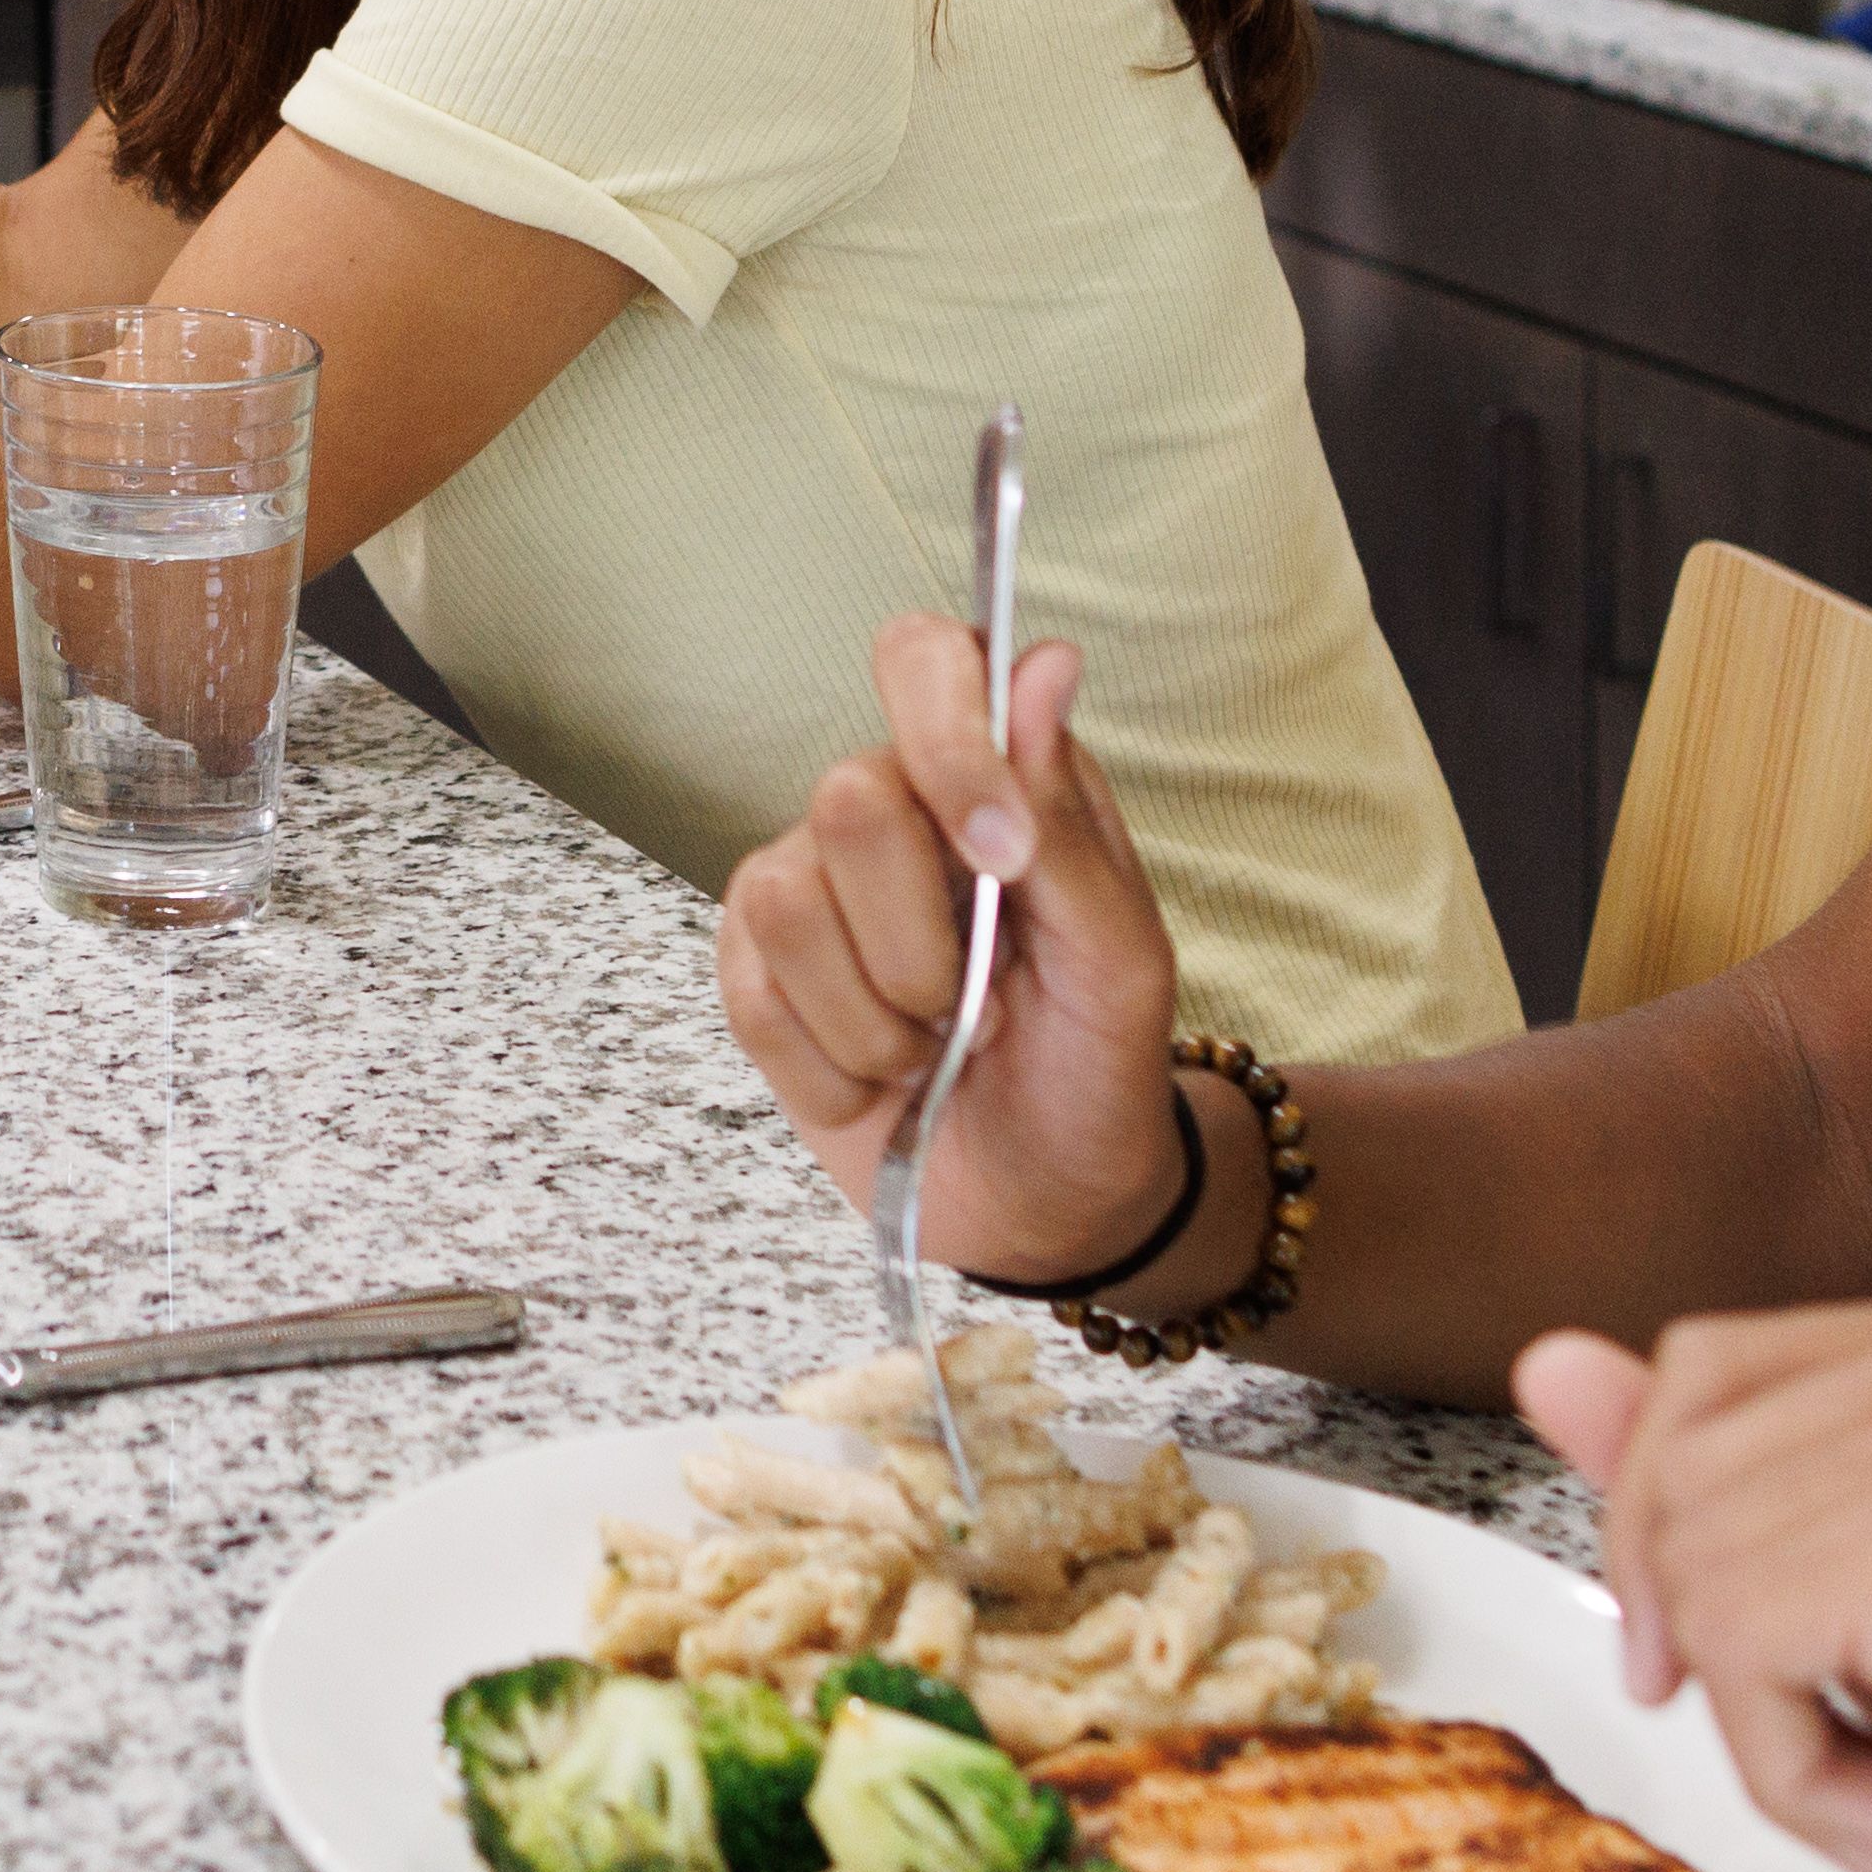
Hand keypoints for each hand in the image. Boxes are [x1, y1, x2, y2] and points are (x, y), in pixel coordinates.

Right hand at [712, 624, 1209, 1293]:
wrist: (1045, 1208)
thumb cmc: (1097, 1071)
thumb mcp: (1120, 961)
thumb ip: (1068, 822)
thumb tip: (1043, 663)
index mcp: (995, 780)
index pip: (926, 663)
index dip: (942, 738)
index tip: (995, 852)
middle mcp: (891, 811)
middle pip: (847, 799)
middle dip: (922, 943)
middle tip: (983, 1006)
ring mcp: (810, 886)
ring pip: (783, 899)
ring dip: (876, 1017)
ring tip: (932, 1046)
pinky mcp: (754, 972)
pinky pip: (751, 991)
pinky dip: (831, 1063)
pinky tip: (880, 1078)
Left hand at [1516, 1300, 1871, 1871]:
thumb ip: (1721, 1479)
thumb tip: (1546, 1356)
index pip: (1698, 1376)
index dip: (1677, 1545)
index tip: (1759, 1676)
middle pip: (1677, 1467)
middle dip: (1726, 1651)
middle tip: (1864, 1766)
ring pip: (1701, 1564)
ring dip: (1779, 1741)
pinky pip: (1751, 1645)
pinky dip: (1806, 1782)